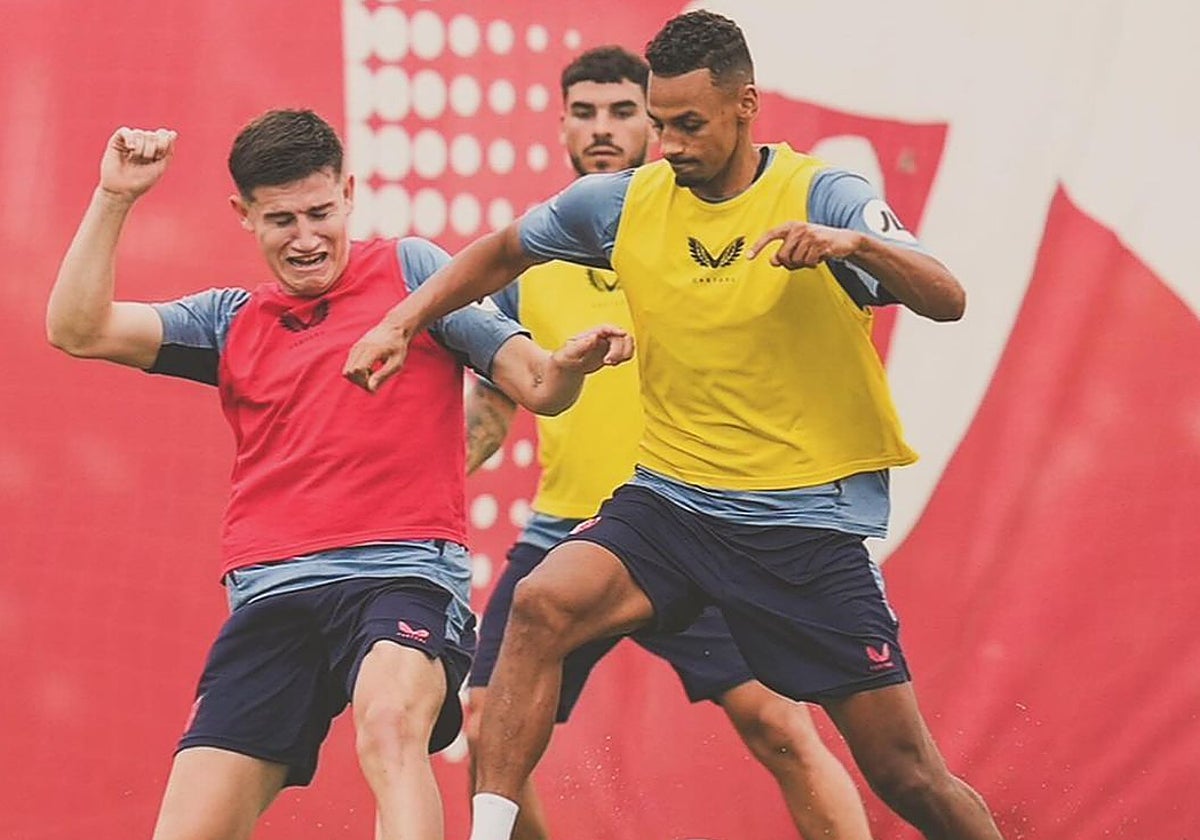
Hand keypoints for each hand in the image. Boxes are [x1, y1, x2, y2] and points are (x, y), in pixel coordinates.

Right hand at [99, 127, 176, 201]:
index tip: (159, 157)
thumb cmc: (142, 180)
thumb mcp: (160, 166)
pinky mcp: (116, 141)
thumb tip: (173, 132)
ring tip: (134, 160)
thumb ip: (168, 150)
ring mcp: (129, 141)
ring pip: (140, 134)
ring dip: (140, 149)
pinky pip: (125, 131)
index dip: (163, 144)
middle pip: (152, 135)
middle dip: (151, 150)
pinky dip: (130, 139)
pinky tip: (130, 148)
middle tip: (144, 161)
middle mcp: (142, 142)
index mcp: (154, 148)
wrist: (123, 190)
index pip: (163, 135)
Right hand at [343, 320, 410, 392]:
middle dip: (361, 382)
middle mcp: (359, 348)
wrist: (393, 329)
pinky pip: (349, 368)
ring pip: (346, 372)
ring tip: (372, 373)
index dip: (365, 381)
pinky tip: (369, 369)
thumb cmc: (397, 348)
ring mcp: (354, 348)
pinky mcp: (353, 351)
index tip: (377, 381)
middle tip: (376, 379)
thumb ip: (383, 375)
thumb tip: (370, 390)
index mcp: (371, 350)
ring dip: (358, 378)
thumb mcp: (396, 363)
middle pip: (349, 373)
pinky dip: (357, 373)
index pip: (357, 371)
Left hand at [550, 325, 633, 373]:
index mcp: (592, 333)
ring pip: (627, 343)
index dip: (616, 330)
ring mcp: (609, 344)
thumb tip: (594, 337)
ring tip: (611, 363)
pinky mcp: (613, 352)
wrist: (569, 367)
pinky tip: (614, 363)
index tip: (622, 334)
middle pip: (620, 336)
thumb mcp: (569, 352)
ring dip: (624, 354)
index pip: (607, 328)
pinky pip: (626, 351)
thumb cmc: (567, 358)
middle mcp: (603, 337)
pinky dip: (624, 358)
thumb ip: (581, 345)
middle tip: (608, 361)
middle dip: (618, 350)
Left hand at [747, 221, 863, 268]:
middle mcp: (798, 229)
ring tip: (813, 256)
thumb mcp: (799, 247)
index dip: (758, 246)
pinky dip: (813, 264)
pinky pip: (808, 262)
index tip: (748, 257)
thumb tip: (772, 261)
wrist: (844, 240)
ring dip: (804, 264)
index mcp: (791, 227)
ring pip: (795, 261)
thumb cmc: (818, 244)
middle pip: (782, 256)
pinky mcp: (820, 244)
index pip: (770, 234)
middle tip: (801, 261)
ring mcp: (810, 235)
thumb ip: (785, 254)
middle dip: (790, 264)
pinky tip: (820, 257)